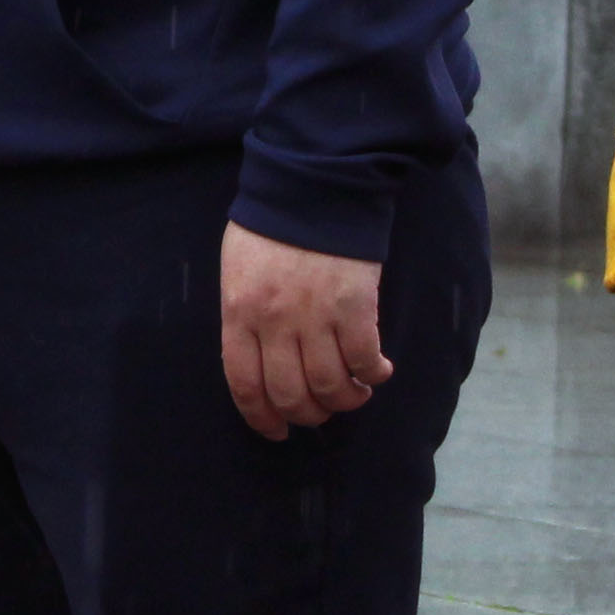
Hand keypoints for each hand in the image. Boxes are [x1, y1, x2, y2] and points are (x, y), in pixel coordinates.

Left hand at [218, 223, 390, 439]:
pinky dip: (372, 375)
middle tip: (317, 412)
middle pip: (290, 394)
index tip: (275, 432)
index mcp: (240, 312)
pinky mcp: (355, 305)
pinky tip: (377, 371)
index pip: (245, 385)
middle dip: (306, 415)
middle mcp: (275, 322)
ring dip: (343, 401)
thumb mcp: (237, 270)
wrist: (313, 183)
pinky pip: (364, 359)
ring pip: (329, 386)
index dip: (261, 418)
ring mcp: (316, 315)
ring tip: (352, 394)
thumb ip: (244, 317)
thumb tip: (260, 363)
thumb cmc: (271, 225)